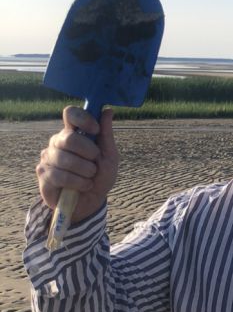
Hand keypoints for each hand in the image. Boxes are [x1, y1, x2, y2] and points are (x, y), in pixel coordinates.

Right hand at [36, 106, 119, 222]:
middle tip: (95, 161)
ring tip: (90, 177)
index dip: (83, 119)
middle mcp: (58, 141)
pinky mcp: (43, 174)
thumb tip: (107, 110)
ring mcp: (48, 157)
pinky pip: (59, 175)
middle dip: (88, 151)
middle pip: (69, 138)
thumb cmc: (100, 175)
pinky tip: (83, 185)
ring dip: (85, 170)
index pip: (71, 114)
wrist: (91, 201)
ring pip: (65, 158)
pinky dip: (77, 182)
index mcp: (75, 132)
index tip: (95, 130)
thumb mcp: (109, 156)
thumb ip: (106, 134)